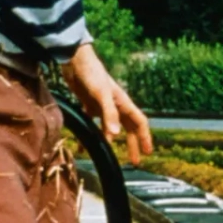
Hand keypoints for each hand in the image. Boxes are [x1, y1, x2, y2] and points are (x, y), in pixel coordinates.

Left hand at [62, 44, 152, 163]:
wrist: (74, 61)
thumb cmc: (92, 75)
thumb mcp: (101, 94)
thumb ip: (109, 114)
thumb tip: (116, 136)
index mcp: (123, 103)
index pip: (139, 122)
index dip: (145, 137)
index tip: (148, 153)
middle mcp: (116, 106)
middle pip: (128, 128)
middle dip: (133, 144)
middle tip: (134, 162)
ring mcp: (102, 106)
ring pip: (111, 128)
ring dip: (112, 142)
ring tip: (110, 156)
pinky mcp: (89, 105)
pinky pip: (92, 124)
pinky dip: (90, 135)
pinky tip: (83, 146)